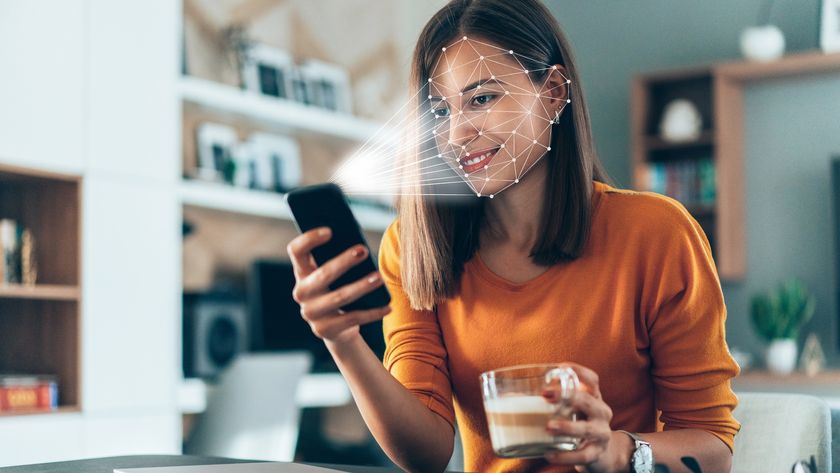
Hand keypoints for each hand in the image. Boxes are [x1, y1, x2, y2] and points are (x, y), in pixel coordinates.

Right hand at [287, 227, 391, 345]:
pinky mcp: (325, 330)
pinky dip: (372, 312)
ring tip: (379, 278)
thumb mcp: (336, 274)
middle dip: (344, 262)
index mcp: (302, 272)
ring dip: (361, 286)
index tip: (330, 230)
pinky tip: (387, 306)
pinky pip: (352, 319)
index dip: (309, 239)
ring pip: (339, 297)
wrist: (337, 327)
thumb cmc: (339, 289)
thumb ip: (340, 257)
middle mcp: (301, 292)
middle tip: (364, 250)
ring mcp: (311, 313)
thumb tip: (360, 246)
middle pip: (322, 274)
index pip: (296, 251)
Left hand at [543, 363, 628, 472]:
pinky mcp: (597, 453)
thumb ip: (550, 401)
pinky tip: (549, 454)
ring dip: (567, 426)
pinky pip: (582, 455)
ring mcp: (601, 433)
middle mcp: (601, 412)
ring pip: (586, 429)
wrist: (601, 453)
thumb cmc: (578, 424)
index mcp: (593, 398)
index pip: (592, 380)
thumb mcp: (570, 410)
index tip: (562, 367)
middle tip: (546, 395)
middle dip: (568, 396)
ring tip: (549, 426)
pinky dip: (565, 456)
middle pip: (589, 400)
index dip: (579, 372)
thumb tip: (511, 396)